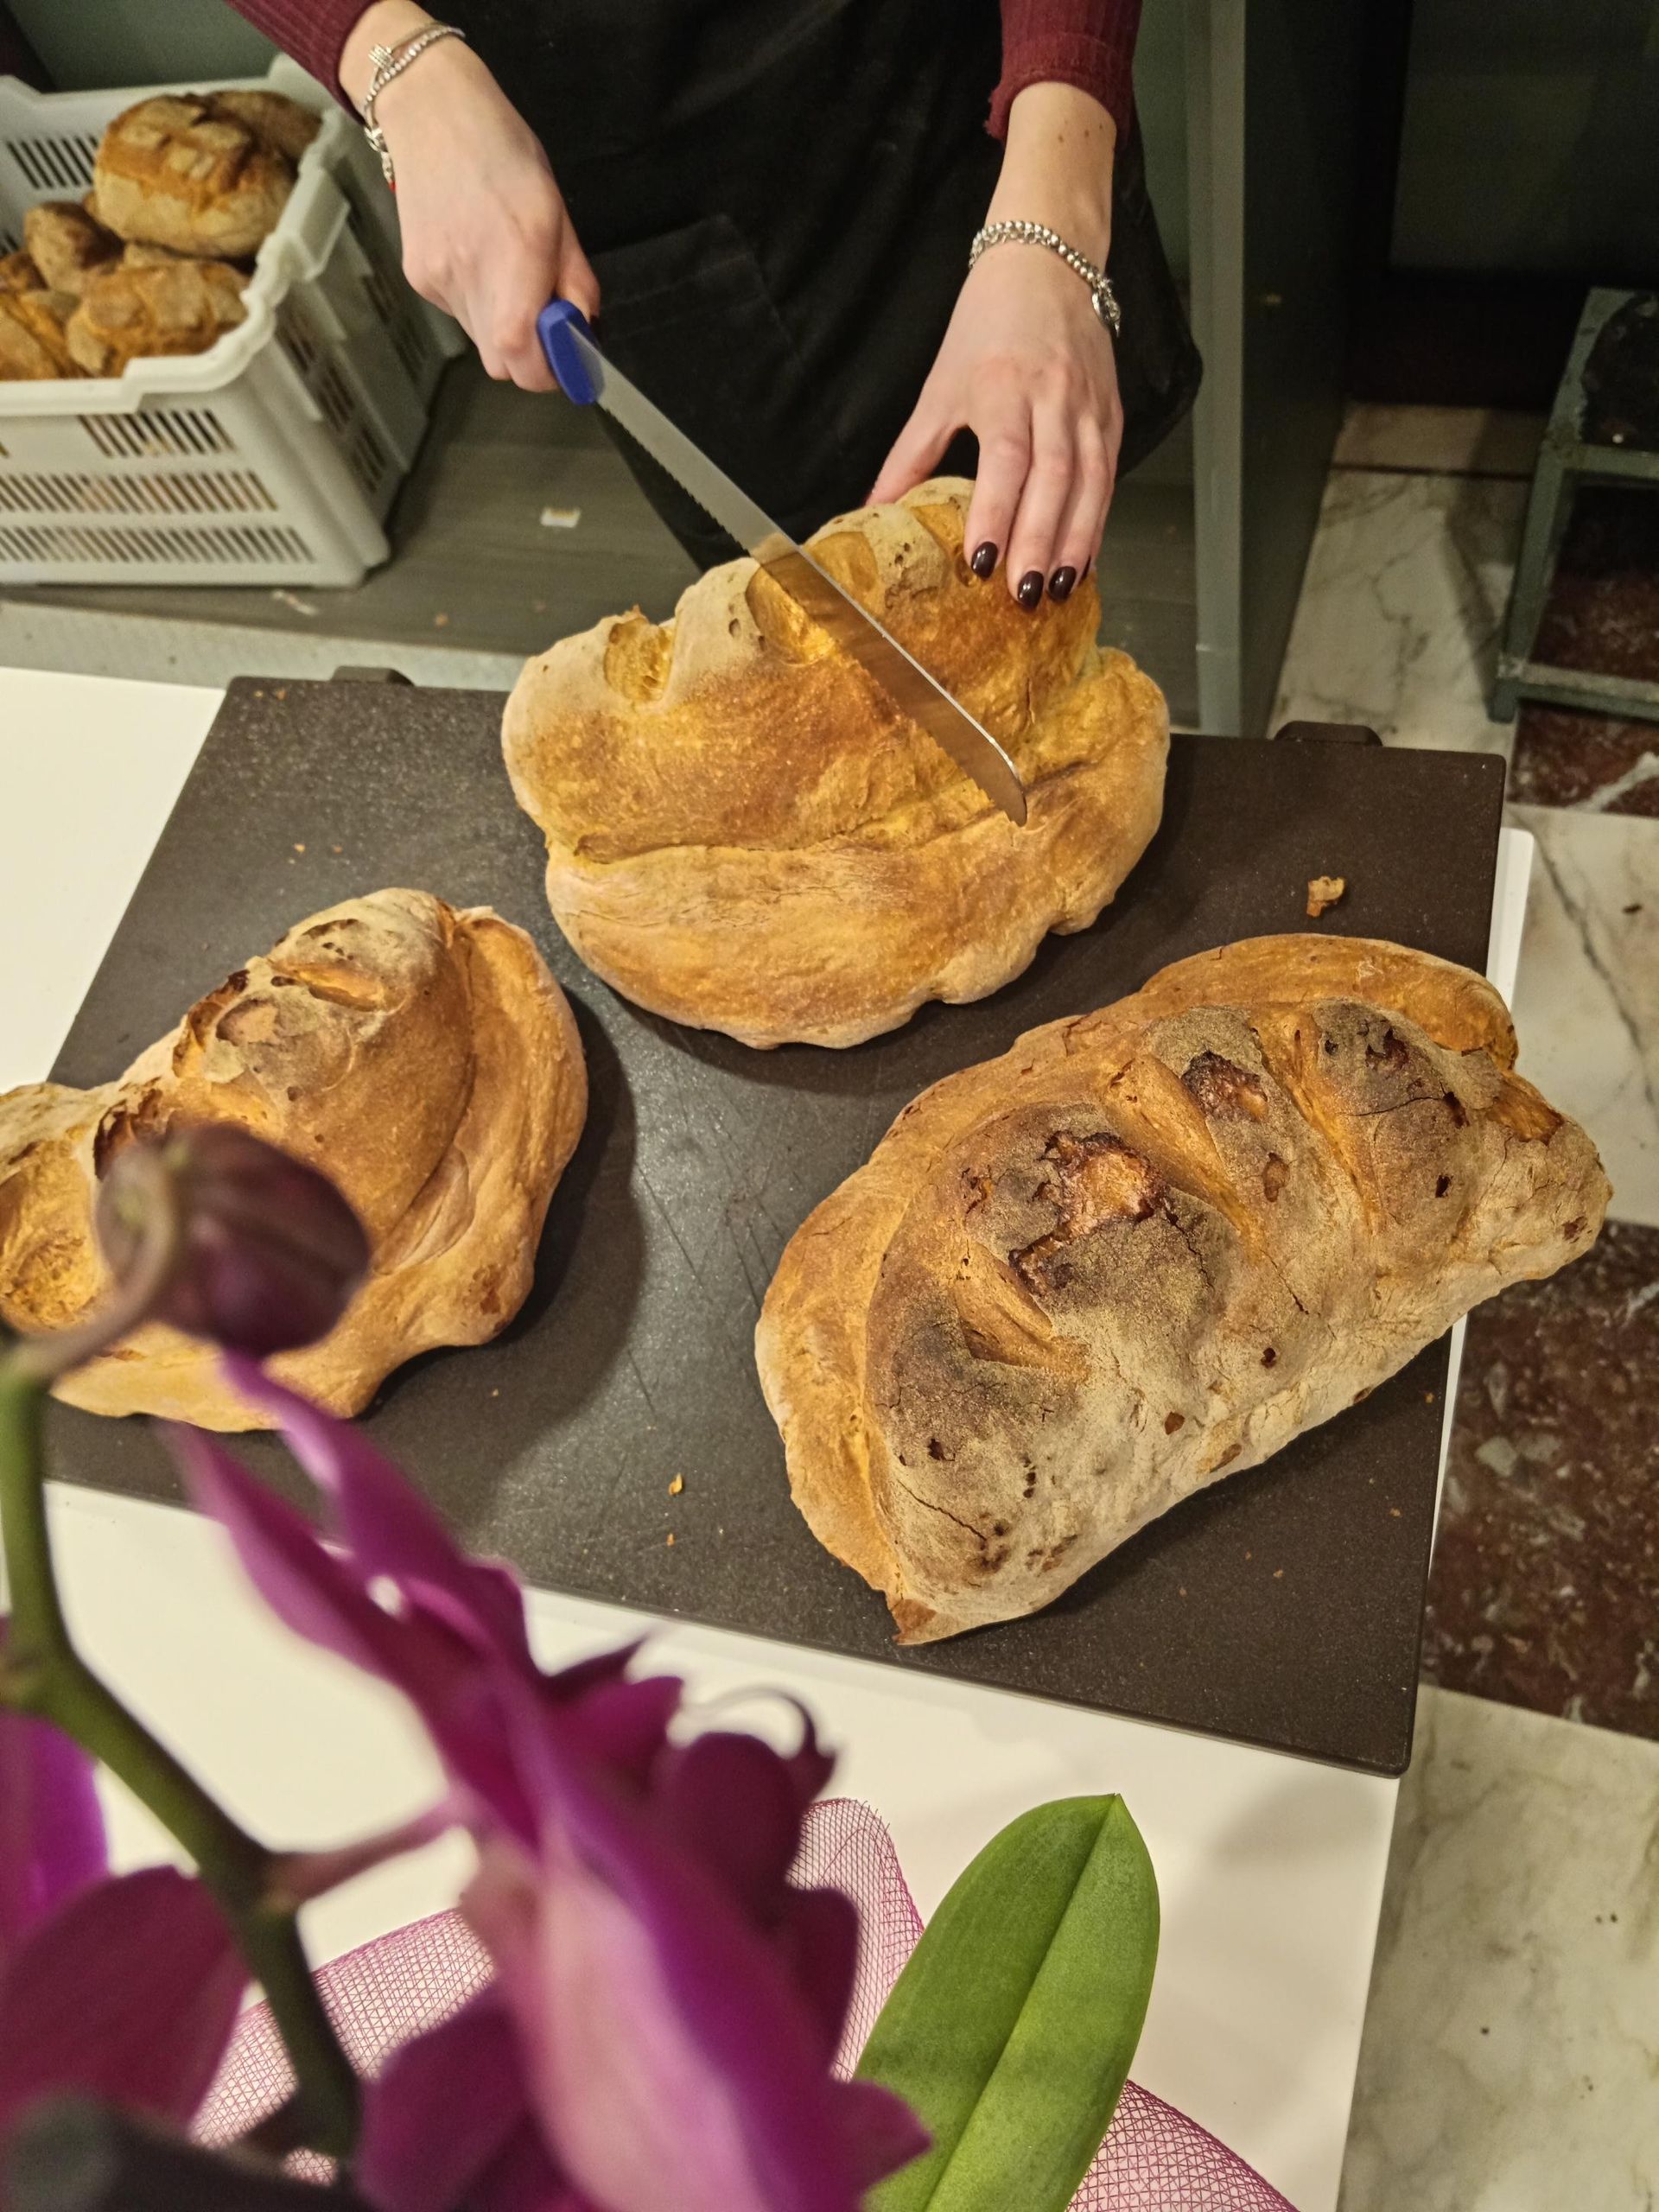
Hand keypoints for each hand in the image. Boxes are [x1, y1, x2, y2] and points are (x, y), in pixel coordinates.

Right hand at [340, 1, 597, 392]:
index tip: (568, 358)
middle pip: (503, 364)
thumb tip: (584, 329)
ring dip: (503, 327)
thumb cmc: (503, 152)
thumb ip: (575, 278)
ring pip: (481, 341)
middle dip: (530, 357)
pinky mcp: (418, 278)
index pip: (524, 358)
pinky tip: (475, 256)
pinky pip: (458, 314)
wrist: (430, 112)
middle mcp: (471, 276)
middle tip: (547, 323)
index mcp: (516, 256)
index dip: (550, 372)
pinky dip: (477, 303)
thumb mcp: (557, 211)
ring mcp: (438, 280)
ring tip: (505, 271)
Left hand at [869, 248, 1121, 605]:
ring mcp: (1089, 406)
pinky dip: (1098, 521)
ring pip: (1090, 481)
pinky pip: (1109, 476)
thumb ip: (909, 455)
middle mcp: (1053, 396)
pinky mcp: (1113, 414)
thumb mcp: (940, 387)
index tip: (982, 560)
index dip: (996, 512)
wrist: (1048, 263)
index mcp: (1003, 386)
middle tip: (1024, 594)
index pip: (1005, 458)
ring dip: (1076, 540)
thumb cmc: (987, 324)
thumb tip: (872, 509)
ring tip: (1059, 590)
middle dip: (1040, 541)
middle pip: (1053, 478)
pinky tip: (1084, 560)